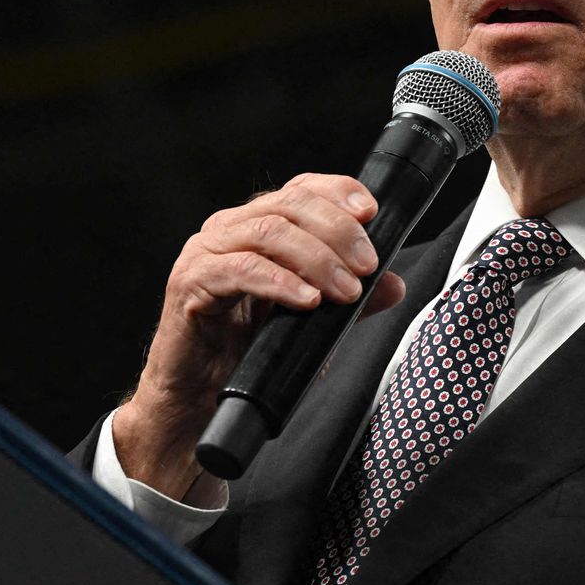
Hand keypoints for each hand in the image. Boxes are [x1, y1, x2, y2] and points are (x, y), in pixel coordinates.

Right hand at [114, 173, 408, 497]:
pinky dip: (280, 282)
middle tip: (367, 266)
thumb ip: (348, 297)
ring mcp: (206, 251)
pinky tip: (307, 300)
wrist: (198, 395)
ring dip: (316, 259)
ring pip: (268, 231)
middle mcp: (229, 228)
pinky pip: (240, 269)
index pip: (301, 189)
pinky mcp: (191, 282)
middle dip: (337, 231)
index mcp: (257, 224)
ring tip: (345, 291)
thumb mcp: (309, 319)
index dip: (338, 192)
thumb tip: (394, 284)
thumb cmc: (246, 350)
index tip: (372, 214)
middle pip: (289, 205)